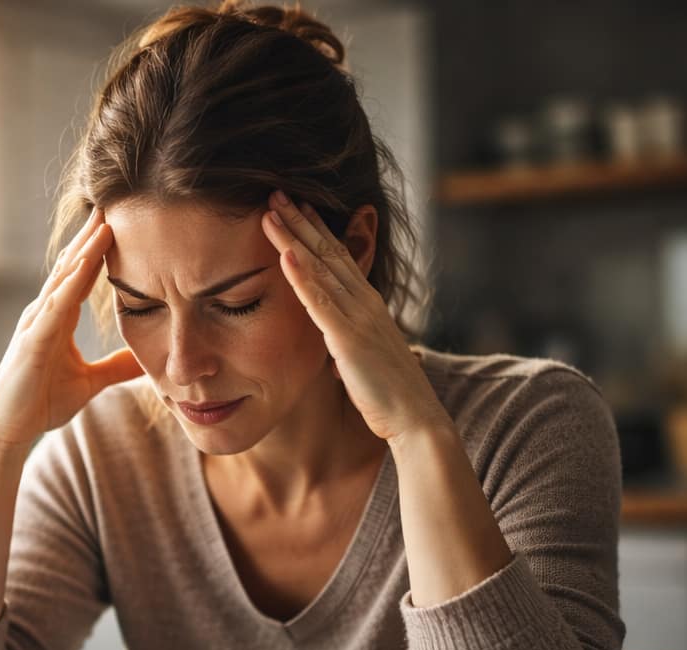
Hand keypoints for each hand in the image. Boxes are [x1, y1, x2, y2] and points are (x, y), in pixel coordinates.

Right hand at [0, 209, 142, 452]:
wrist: (7, 430)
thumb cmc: (39, 403)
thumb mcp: (89, 382)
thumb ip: (115, 368)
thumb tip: (144, 360)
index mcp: (57, 320)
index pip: (81, 276)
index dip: (99, 249)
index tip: (119, 222)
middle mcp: (44, 314)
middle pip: (71, 266)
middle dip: (91, 236)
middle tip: (113, 203)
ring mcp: (36, 325)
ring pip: (63, 279)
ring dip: (84, 251)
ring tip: (105, 222)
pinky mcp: (32, 342)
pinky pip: (55, 306)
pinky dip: (70, 284)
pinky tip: (84, 264)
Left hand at [261, 192, 445, 442]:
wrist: (415, 419)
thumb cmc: (391, 397)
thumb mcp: (367, 359)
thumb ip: (352, 344)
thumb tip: (339, 348)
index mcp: (368, 306)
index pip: (339, 259)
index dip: (316, 231)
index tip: (297, 207)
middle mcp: (365, 303)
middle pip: (328, 252)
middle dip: (301, 221)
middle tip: (276, 191)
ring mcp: (358, 318)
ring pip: (321, 268)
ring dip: (294, 238)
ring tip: (270, 210)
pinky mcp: (349, 339)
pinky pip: (320, 303)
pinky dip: (302, 277)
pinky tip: (285, 255)